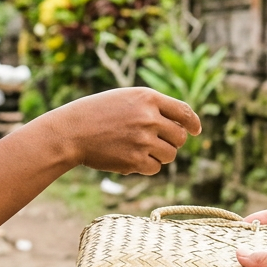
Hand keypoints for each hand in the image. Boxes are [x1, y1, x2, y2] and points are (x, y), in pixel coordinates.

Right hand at [46, 88, 200, 174]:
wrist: (71, 132)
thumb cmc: (97, 114)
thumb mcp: (125, 98)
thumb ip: (152, 106)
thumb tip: (182, 125)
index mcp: (148, 98)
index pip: (183, 112)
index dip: (193, 123)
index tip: (195, 131)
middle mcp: (149, 118)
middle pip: (179, 137)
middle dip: (172, 142)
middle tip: (156, 142)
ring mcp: (142, 140)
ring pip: (170, 155)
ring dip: (160, 155)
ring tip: (140, 150)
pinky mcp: (135, 160)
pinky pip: (155, 168)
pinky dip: (147, 166)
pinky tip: (131, 158)